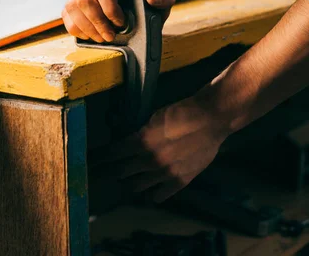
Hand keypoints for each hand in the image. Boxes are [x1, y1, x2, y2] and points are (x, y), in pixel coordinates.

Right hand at [62, 0, 175, 41]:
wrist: (140, 2)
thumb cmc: (150, 2)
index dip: (110, 9)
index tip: (121, 23)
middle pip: (85, 0)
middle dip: (97, 23)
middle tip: (110, 36)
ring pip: (73, 7)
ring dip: (86, 28)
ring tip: (102, 38)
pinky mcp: (76, 6)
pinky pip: (67, 16)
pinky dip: (76, 29)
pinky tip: (91, 35)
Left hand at [93, 93, 226, 202]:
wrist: (210, 119)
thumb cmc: (183, 112)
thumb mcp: (155, 117)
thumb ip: (142, 132)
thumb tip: (130, 141)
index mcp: (142, 141)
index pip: (114, 154)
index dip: (104, 158)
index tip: (98, 161)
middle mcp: (150, 160)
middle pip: (122, 172)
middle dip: (115, 171)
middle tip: (110, 172)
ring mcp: (164, 173)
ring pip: (138, 186)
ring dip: (132, 183)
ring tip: (130, 181)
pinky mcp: (180, 181)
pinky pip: (159, 195)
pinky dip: (152, 194)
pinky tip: (150, 191)